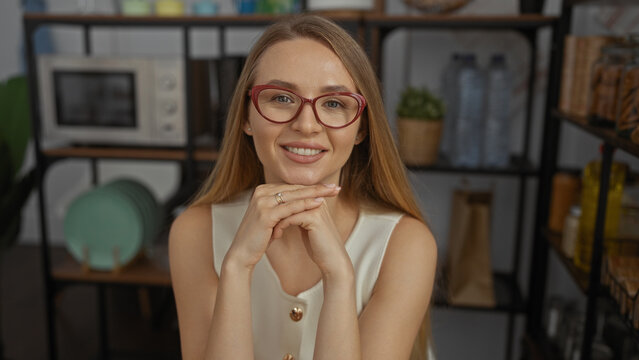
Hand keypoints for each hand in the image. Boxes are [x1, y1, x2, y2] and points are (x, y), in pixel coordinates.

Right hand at [225, 184, 340, 269]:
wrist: (242, 253)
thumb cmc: (259, 238)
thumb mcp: (272, 219)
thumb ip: (282, 207)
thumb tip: (298, 202)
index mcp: (263, 191)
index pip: (292, 188)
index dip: (311, 187)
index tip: (329, 189)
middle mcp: (261, 192)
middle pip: (295, 189)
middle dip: (317, 188)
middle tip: (335, 188)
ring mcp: (262, 202)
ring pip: (295, 196)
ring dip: (315, 194)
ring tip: (331, 193)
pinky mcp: (265, 213)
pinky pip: (290, 208)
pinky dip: (305, 205)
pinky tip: (319, 203)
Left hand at [272, 195, 352, 278]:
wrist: (332, 260)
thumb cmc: (318, 245)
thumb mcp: (305, 226)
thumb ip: (296, 214)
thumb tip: (279, 209)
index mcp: (315, 200)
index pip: (291, 195)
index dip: (277, 205)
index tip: (265, 216)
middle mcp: (317, 200)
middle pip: (289, 198)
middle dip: (274, 210)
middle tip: (262, 221)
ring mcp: (316, 208)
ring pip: (287, 207)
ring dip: (275, 219)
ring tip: (268, 230)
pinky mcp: (314, 217)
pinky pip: (290, 217)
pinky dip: (280, 226)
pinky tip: (276, 236)